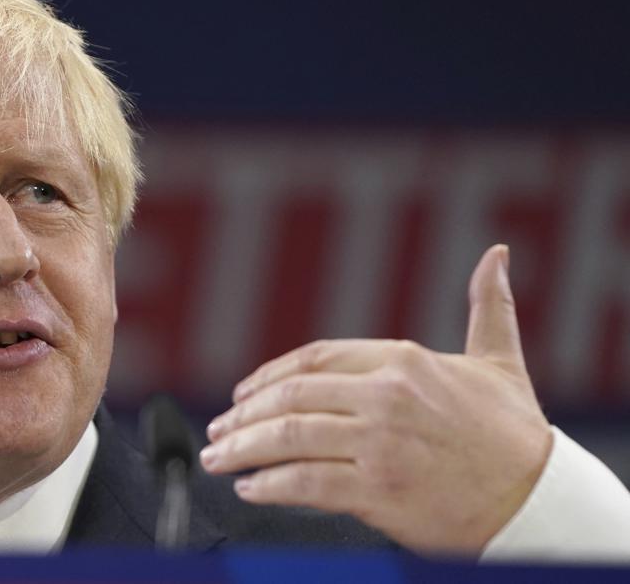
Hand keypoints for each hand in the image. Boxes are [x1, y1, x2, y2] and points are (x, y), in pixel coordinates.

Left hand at [200, 245, 552, 553]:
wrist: (539, 500)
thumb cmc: (514, 435)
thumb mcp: (497, 361)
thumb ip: (487, 306)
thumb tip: (496, 256)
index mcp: (403, 361)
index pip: (314, 359)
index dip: (269, 376)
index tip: (244, 392)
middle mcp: (386, 396)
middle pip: (291, 397)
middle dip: (244, 414)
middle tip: (218, 429)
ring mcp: (379, 443)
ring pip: (289, 437)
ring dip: (243, 448)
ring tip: (219, 458)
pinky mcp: (378, 490)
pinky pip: (306, 483)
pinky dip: (270, 486)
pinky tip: (251, 488)